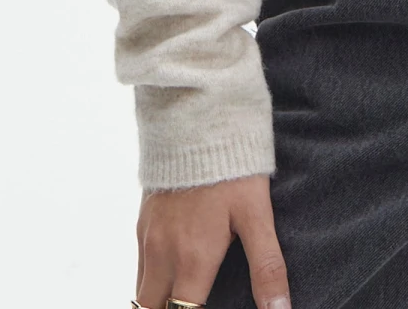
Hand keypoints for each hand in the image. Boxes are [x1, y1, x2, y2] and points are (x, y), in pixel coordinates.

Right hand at [135, 172, 290, 308]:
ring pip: (142, 292)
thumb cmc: (232, 167)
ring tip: (183, 294)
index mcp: (192, 261)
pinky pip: (140, 265)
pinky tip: (173, 272)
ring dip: (159, 301)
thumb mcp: (257, 215)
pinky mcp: (142, 220)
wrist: (197, 118)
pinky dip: (152, 279)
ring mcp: (148, 238)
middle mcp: (162, 255)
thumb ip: (267, 267)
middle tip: (190, 305)